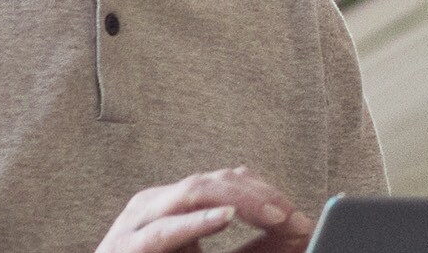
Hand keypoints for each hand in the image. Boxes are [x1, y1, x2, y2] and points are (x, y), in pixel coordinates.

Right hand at [95, 166, 316, 252]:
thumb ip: (252, 246)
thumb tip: (300, 233)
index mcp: (175, 202)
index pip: (228, 180)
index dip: (266, 192)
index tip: (299, 215)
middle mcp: (156, 203)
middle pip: (215, 181)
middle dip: (260, 195)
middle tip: (293, 216)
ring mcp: (137, 221)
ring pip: (193, 192)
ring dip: (239, 201)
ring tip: (273, 215)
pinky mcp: (127, 247)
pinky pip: (164, 231)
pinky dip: (196, 223)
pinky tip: (224, 218)